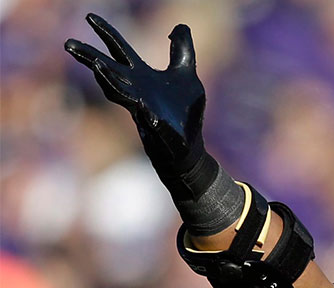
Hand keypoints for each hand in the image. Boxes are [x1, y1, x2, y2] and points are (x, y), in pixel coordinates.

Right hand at [65, 13, 205, 174]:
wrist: (189, 148)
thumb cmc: (185, 113)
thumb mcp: (187, 75)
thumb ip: (182, 50)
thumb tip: (178, 26)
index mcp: (143, 77)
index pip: (120, 51)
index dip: (107, 33)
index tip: (89, 17)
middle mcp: (137, 91)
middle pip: (109, 71)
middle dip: (91, 57)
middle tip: (68, 44)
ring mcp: (145, 110)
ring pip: (121, 94)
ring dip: (108, 81)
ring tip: (98, 66)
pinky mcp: (161, 130)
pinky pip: (151, 121)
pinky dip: (148, 115)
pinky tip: (146, 110)